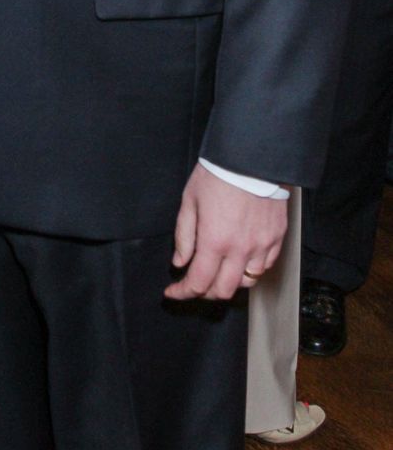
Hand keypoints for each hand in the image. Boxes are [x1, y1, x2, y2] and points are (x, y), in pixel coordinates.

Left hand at [165, 162, 287, 301]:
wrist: (251, 156)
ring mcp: (261, 245)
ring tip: (218, 271)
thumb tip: (180, 262)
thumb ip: (184, 235)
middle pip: (223, 290)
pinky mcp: (277, 238)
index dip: (183, 292)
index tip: (173, 292)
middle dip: (205, 293)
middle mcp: (240, 249)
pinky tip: (240, 260)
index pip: (198, 282)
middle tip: (194, 284)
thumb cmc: (218, 174)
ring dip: (229, 283)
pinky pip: (265, 266)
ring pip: (247, 282)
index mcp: (214, 240)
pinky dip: (250, 270)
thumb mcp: (190, 201)